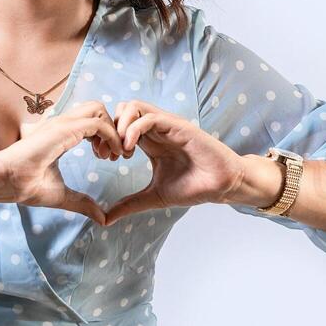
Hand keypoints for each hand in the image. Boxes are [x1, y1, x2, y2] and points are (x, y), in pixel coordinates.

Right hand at [0, 100, 126, 224]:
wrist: (7, 181)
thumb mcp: (64, 195)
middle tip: (115, 154)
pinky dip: (111, 136)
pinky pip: (98, 123)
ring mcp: (63, 123)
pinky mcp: (65, 128)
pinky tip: (110, 156)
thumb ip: (84, 203)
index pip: (91, 121)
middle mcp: (63, 124)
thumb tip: (102, 218)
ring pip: (99, 108)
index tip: (109, 159)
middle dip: (113, 127)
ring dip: (113, 129)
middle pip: (98, 108)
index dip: (106, 137)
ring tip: (112, 154)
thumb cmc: (27, 186)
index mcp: (61, 135)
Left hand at [102, 100, 246, 226]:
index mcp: (149, 141)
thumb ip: (129, 204)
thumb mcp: (153, 197)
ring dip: (120, 126)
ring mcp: (167, 125)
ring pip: (133, 106)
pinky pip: (149, 117)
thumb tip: (105, 219)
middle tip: (110, 154)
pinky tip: (130, 150)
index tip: (106, 159)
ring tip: (121, 151)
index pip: (119, 124)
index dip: (107, 138)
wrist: (221, 186)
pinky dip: (133, 130)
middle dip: (110, 129)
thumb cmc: (193, 187)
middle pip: (122, 109)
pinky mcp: (178, 126)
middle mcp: (156, 129)